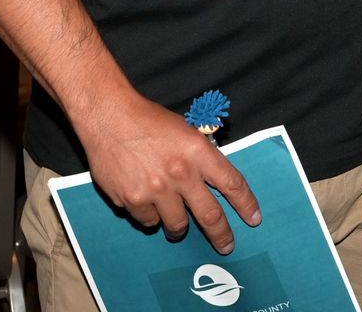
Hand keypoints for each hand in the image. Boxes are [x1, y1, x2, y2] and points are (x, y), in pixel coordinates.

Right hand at [75, 91, 261, 251]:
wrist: (108, 117)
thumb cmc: (148, 120)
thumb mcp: (186, 129)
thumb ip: (202, 154)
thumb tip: (216, 177)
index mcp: (198, 151)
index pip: (232, 183)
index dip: (245, 204)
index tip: (253, 218)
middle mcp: (180, 172)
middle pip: (210, 215)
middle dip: (222, 235)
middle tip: (227, 245)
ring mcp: (155, 189)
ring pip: (177, 225)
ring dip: (179, 227)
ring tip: (177, 223)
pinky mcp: (131, 200)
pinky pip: (148, 221)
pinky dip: (150, 216)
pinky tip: (146, 201)